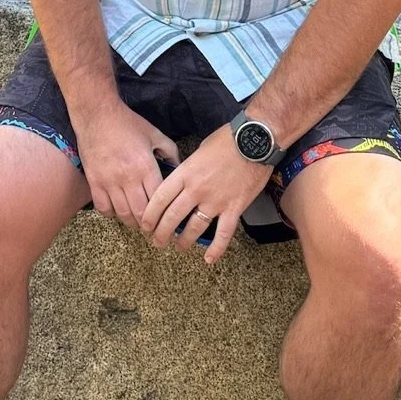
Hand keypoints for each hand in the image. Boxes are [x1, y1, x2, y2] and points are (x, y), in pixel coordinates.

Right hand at [75, 100, 179, 228]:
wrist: (97, 115)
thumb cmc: (127, 123)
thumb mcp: (155, 133)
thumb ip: (170, 151)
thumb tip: (179, 168)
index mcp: (145, 166)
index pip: (158, 199)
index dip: (165, 213)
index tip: (169, 219)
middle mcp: (128, 177)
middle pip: (141, 213)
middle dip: (149, 224)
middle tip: (154, 226)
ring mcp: (109, 181)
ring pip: (123, 214)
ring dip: (132, 221)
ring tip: (138, 221)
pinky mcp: (94, 182)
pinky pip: (103, 208)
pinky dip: (112, 214)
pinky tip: (117, 210)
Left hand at [141, 126, 270, 265]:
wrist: (255, 140)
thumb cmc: (226, 140)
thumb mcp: (198, 151)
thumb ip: (188, 169)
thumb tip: (183, 181)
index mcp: (185, 173)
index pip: (160, 199)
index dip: (150, 215)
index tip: (145, 225)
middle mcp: (196, 190)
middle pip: (172, 217)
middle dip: (161, 233)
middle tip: (157, 242)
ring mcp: (215, 201)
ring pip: (194, 228)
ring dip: (184, 241)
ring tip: (178, 247)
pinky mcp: (234, 208)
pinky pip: (223, 233)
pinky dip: (216, 248)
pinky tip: (208, 259)